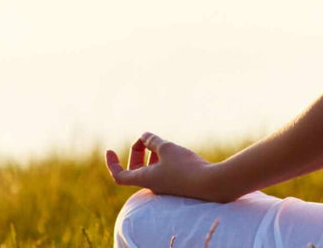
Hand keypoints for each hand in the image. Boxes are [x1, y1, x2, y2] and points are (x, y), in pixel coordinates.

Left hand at [104, 132, 234, 202]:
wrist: (212, 184)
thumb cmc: (186, 167)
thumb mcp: (166, 148)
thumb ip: (153, 141)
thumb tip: (144, 136)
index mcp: (145, 179)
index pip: (119, 175)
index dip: (112, 163)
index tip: (110, 150)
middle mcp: (153, 185)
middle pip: (135, 171)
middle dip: (136, 153)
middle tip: (145, 140)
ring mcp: (166, 187)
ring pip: (150, 170)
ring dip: (151, 155)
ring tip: (160, 143)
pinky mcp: (178, 185)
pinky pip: (163, 172)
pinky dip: (163, 160)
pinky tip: (173, 150)